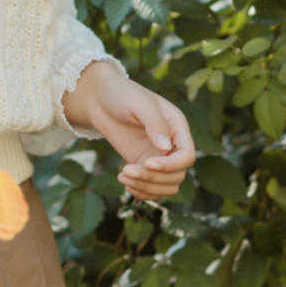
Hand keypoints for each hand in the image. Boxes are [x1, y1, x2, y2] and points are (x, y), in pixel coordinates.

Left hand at [66, 61, 195, 201]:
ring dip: (146, 187)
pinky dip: (141, 191)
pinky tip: (125, 182)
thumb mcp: (138, 103)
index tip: (147, 163)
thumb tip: (166, 148)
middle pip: (177, 176)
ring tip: (123, 176)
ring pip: (166, 186)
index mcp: (177, 127)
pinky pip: (152, 188)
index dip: (170, 165)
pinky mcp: (143, 164)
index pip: (186, 156)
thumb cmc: (120, 94)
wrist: (99, 99)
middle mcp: (171, 144)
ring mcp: (158, 156)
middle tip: (127, 170)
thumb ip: (154, 122)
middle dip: (153, 178)